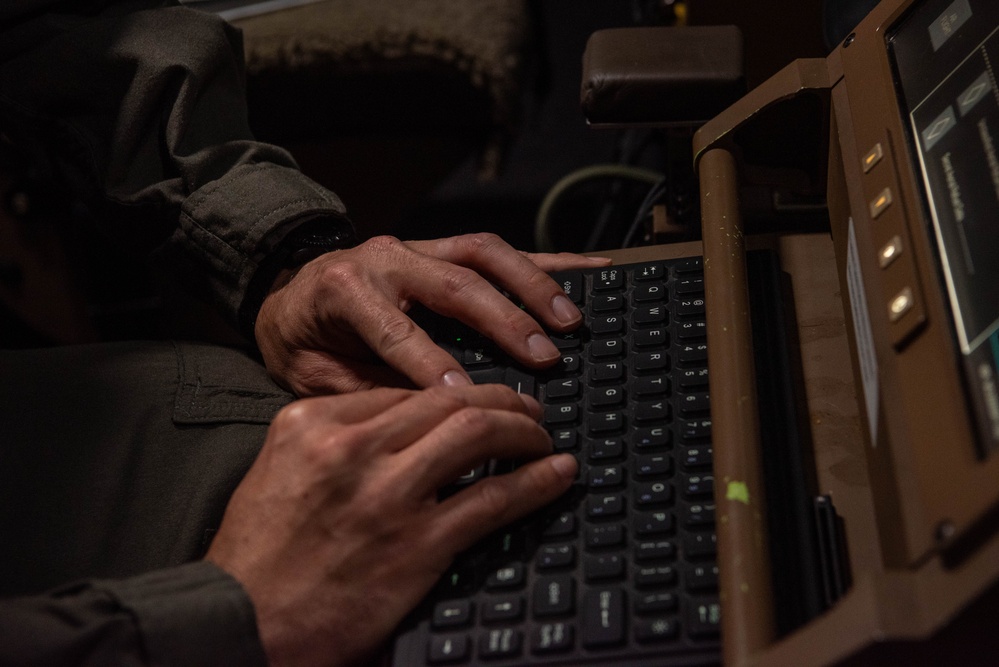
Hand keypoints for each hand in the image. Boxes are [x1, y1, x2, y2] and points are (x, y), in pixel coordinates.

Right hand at [205, 384, 577, 666]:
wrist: (240, 623)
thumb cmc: (257, 555)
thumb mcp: (279, 470)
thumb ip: (335, 440)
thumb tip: (405, 430)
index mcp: (313, 422)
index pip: (403, 391)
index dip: (452, 394)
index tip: (474, 403)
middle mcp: (351, 447)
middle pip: (448, 399)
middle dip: (499, 399)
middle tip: (525, 407)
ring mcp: (388, 494)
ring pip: (478, 433)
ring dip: (524, 430)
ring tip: (542, 436)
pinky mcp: (417, 545)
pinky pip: (493, 499)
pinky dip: (535, 482)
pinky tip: (556, 473)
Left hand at [254, 233, 609, 394]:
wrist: (288, 296)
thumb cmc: (303, 341)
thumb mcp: (313, 376)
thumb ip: (367, 392)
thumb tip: (427, 413)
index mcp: (345, 290)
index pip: (396, 329)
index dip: (432, 363)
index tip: (468, 396)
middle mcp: (385, 258)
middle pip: (454, 284)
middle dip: (504, 321)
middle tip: (545, 359)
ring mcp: (418, 247)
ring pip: (485, 255)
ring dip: (533, 287)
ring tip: (571, 321)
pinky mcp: (441, 248)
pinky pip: (498, 249)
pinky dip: (544, 261)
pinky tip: (585, 271)